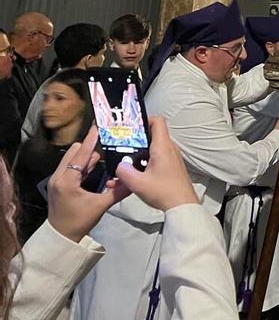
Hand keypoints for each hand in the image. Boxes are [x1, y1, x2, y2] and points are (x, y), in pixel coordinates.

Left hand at [47, 126, 128, 241]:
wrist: (61, 237)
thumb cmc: (79, 221)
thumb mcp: (101, 206)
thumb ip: (118, 191)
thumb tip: (135, 180)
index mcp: (67, 180)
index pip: (81, 154)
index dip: (92, 139)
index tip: (100, 126)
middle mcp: (59, 176)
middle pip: (75, 151)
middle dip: (90, 148)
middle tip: (108, 146)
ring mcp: (57, 179)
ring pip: (72, 158)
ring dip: (87, 156)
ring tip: (103, 157)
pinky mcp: (59, 183)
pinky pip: (71, 166)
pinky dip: (83, 164)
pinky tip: (95, 166)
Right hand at [114, 116, 199, 211]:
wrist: (182, 205)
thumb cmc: (164, 192)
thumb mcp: (138, 183)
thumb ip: (124, 173)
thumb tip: (118, 166)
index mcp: (163, 147)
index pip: (157, 121)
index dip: (144, 120)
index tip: (130, 127)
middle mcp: (169, 149)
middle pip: (151, 135)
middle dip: (135, 140)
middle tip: (121, 146)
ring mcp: (171, 157)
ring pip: (152, 149)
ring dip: (138, 155)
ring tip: (124, 165)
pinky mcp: (170, 166)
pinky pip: (155, 159)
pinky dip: (144, 163)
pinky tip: (133, 176)